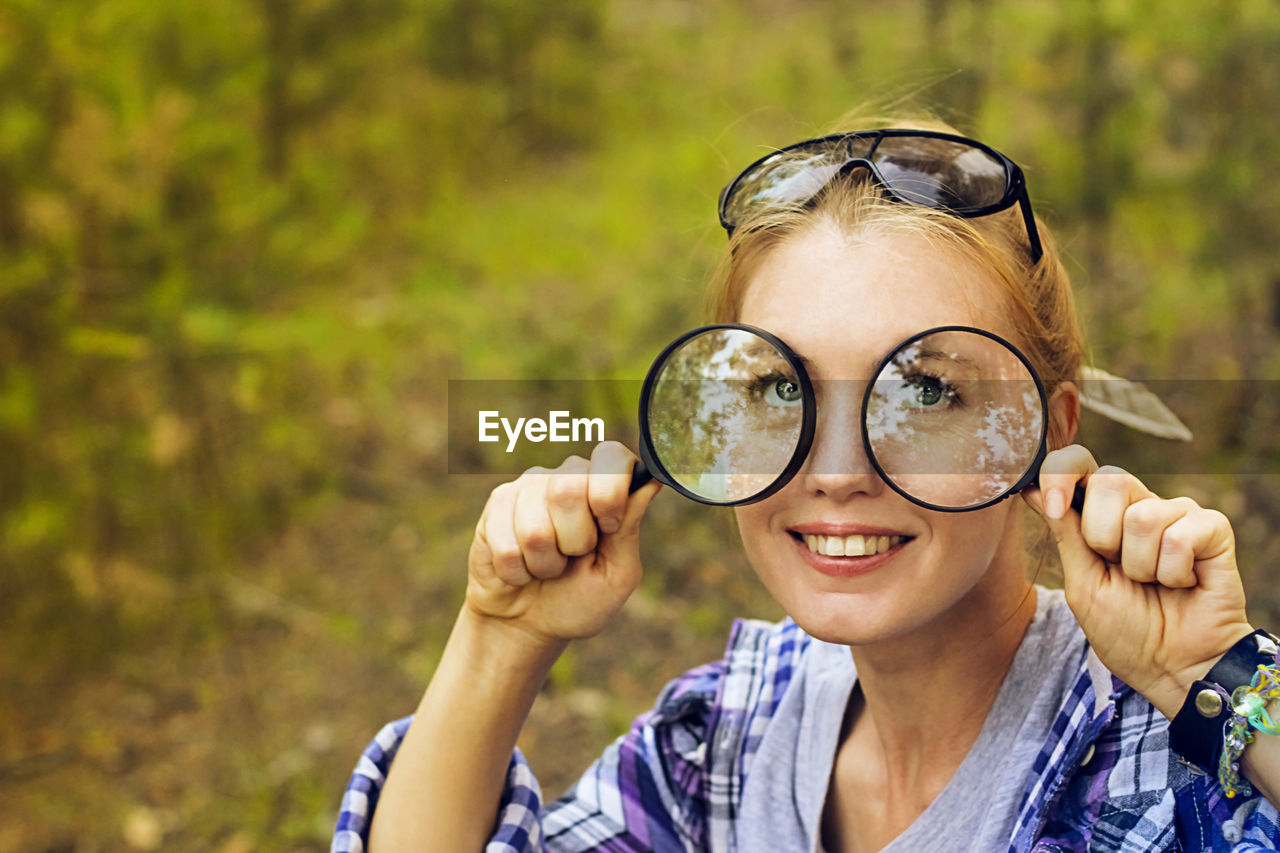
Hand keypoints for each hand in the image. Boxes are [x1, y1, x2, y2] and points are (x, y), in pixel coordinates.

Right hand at [466, 441, 661, 646]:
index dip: (610, 494)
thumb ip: (629, 528)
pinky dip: (518, 571)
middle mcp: (567, 476)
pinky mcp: (496, 505)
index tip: (608, 528)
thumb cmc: (578, 597)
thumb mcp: (616, 572)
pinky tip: (521, 569)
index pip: (612, 456)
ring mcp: (528, 486)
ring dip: (545, 562)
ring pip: (535, 525)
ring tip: (546, 566)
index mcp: (605, 485)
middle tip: (573, 556)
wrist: (528, 623)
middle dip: (575, 540)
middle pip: (569, 489)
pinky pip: (507, 543)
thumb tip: (651, 481)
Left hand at [1023, 444, 1253, 718]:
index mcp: (1100, 514)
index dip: (1060, 472)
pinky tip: (1183, 584)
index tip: (1051, 504)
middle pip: (1109, 479)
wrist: (1173, 668)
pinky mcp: (1212, 529)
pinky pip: (1181, 534)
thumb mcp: (1083, 582)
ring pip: (1142, 514)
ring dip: (1140, 565)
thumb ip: (1064, 532)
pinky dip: (1174, 572)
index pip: (1077, 464)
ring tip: (1153, 584)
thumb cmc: (1127, 630)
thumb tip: (1031, 486)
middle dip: (1102, 535)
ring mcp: (1177, 514)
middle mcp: (1138, 505)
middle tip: (1117, 569)